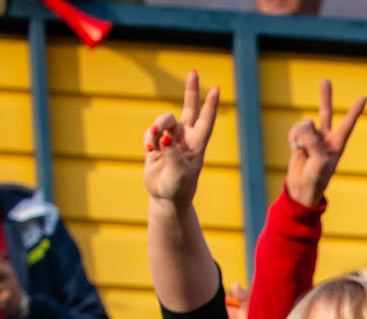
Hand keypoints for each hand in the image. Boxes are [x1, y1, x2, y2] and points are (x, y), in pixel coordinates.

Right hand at [144, 72, 220, 206]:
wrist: (166, 198)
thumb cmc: (179, 188)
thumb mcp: (179, 174)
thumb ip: (172, 154)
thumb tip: (163, 136)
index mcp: (197, 144)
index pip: (206, 121)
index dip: (210, 105)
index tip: (217, 89)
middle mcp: (186, 137)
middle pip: (189, 108)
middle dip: (192, 90)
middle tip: (194, 72)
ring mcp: (171, 138)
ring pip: (164, 120)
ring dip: (158, 126)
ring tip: (156, 140)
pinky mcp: (156, 143)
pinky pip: (150, 132)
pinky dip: (148, 139)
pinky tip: (149, 151)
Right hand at [284, 77, 365, 209]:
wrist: (301, 188)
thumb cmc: (316, 178)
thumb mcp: (319, 161)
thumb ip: (313, 141)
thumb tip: (306, 123)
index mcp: (337, 144)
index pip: (348, 124)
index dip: (355, 111)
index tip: (364, 97)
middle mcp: (326, 138)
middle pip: (326, 112)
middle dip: (325, 96)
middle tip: (325, 80)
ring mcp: (312, 137)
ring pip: (305, 124)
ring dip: (301, 135)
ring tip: (301, 149)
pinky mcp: (299, 139)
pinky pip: (295, 129)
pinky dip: (293, 138)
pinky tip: (295, 148)